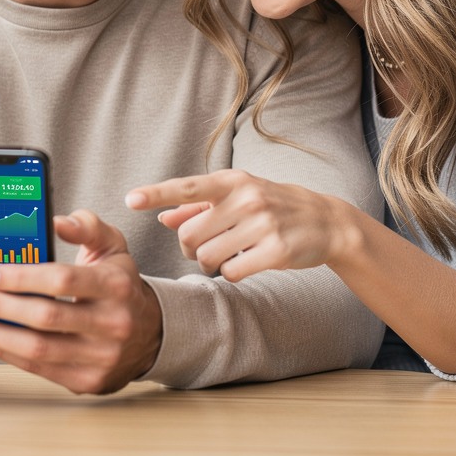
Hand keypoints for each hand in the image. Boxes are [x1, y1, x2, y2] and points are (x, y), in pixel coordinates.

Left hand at [0, 209, 162, 394]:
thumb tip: (56, 222)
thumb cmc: (120, 284)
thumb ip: (86, 226)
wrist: (151, 334)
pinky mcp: (87, 381)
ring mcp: (100, 357)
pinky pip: (38, 369)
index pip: (63, 280)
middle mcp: (112, 324)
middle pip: (45, 318)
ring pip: (37, 349)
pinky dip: (7, 353)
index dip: (23, 277)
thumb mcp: (112, 246)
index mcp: (115, 285)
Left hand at [125, 169, 356, 280]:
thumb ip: (199, 207)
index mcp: (232, 181)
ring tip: (224, 256)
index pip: (186, 187)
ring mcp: (263, 224)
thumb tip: (164, 217)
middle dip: (189, 248)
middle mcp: (246, 198)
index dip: (156, 194)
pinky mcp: (276, 250)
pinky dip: (231, 273)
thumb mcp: (237, 197)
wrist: (325, 221)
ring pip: (207, 256)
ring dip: (207, 263)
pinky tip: (245, 264)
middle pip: (189, 235)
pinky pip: (232, 272)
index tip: (130, 199)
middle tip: (202, 249)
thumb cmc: (272, 206)